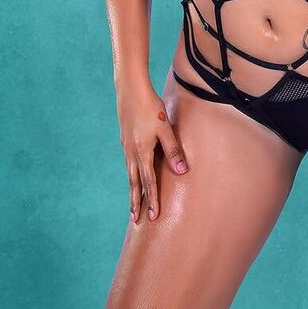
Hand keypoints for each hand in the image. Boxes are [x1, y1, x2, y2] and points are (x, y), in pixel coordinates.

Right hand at [117, 81, 188, 222]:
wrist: (130, 88)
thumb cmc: (150, 107)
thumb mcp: (165, 128)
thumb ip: (173, 150)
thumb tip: (182, 172)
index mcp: (142, 152)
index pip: (149, 182)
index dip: (152, 199)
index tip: (154, 216)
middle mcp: (131, 152)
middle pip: (134, 183)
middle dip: (136, 201)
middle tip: (136, 219)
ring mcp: (126, 146)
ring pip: (129, 174)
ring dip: (132, 190)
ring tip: (132, 203)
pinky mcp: (125, 139)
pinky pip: (128, 163)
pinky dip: (130, 175)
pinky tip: (133, 175)